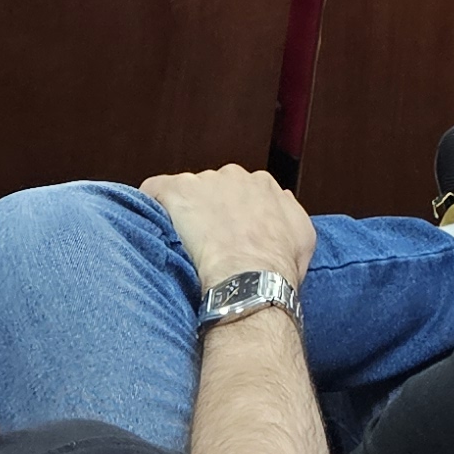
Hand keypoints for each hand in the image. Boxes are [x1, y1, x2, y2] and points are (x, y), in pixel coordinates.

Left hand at [146, 166, 314, 288]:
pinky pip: (154, 189)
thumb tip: (280, 203)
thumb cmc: (277, 265)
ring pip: (185, 191)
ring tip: (181, 244)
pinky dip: (150, 204)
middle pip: (212, 188)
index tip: (228, 233)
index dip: (232, 213)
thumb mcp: (303, 239)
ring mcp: (204, 182)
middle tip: (205, 242)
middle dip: (207, 210)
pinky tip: (152, 224)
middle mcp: (234, 176)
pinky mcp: (176, 191)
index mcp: (263, 185)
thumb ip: (289, 213)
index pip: (241, 190)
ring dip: (182, 213)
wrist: (251, 278)